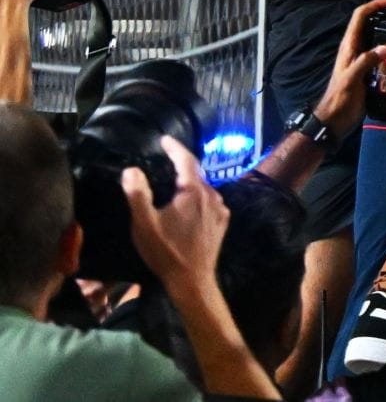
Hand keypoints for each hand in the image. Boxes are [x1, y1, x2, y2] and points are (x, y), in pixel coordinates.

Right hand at [122, 136, 228, 289]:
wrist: (192, 280)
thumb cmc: (166, 251)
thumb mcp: (144, 224)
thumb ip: (138, 194)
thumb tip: (131, 169)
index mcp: (194, 192)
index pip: (186, 160)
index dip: (175, 148)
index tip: (164, 139)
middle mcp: (212, 196)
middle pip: (196, 173)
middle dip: (181, 165)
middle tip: (166, 158)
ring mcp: (220, 210)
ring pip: (203, 188)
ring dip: (189, 183)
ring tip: (174, 182)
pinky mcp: (222, 223)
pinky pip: (209, 202)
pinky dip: (197, 197)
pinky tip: (188, 205)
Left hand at [312, 0, 385, 135]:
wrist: (334, 120)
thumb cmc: (339, 100)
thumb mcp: (351, 79)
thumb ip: (366, 62)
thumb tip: (385, 47)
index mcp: (349, 47)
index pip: (360, 17)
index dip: (376, 5)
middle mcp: (354, 49)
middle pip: (369, 23)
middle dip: (385, 14)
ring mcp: (360, 59)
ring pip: (375, 37)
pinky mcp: (367, 70)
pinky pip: (380, 53)